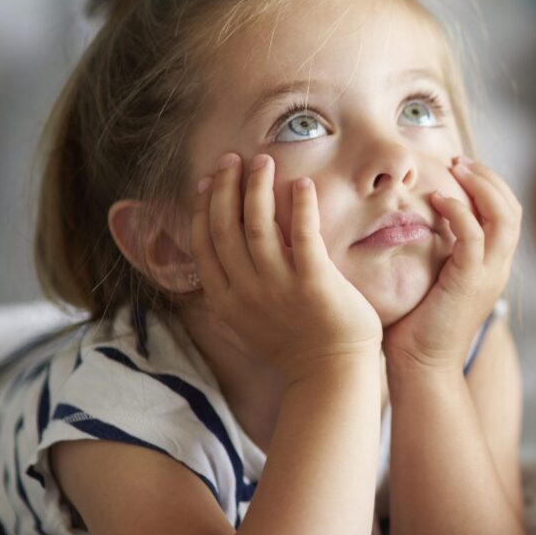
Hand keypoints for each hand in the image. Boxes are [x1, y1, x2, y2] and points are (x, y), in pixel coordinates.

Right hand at [190, 153, 383, 382]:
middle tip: (232, 159)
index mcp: (227, 301)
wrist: (332, 374)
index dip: (202, 207)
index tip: (206, 180)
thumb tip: (214, 284)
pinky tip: (303, 184)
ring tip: (264, 161)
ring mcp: (279, 286)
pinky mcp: (314, 281)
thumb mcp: (248, 329)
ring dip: (257, 187)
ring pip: (257, 225)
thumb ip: (230, 303)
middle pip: (225, 227)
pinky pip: (303, 234)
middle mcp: (247, 291)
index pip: (204, 244)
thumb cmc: (296, 350)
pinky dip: (300, 205)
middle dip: (225, 187)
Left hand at [382, 156, 520, 376]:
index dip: (489, 184)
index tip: (460, 166)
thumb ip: (436, 250)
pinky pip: (474, 236)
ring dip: (480, 187)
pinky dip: (460, 211)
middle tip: (458, 161)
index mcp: (493, 266)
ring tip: (455, 170)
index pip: (508, 213)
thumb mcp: (432, 277)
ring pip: (504, 217)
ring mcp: (488, 275)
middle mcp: (498, 268)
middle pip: (513, 208)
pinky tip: (438, 200)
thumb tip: (415, 220)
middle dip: (488, 178)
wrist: (420, 367)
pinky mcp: (469, 282)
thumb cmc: (416, 326)